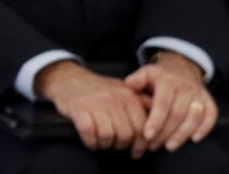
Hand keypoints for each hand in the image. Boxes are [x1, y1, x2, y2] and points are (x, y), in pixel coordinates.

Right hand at [35, 60, 149, 150]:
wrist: (67, 78)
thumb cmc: (97, 88)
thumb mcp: (122, 89)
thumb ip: (141, 101)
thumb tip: (160, 116)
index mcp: (127, 95)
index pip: (142, 127)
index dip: (140, 144)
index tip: (137, 151)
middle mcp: (113, 99)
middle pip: (126, 134)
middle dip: (121, 145)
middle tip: (116, 144)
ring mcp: (95, 104)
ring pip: (108, 136)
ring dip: (105, 144)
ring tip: (103, 141)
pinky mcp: (78, 110)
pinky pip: (89, 133)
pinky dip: (91, 142)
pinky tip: (91, 141)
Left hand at [125, 51, 217, 156]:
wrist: (181, 68)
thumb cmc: (159, 76)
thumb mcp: (146, 73)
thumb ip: (137, 79)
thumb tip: (128, 85)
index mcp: (167, 81)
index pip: (162, 104)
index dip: (155, 121)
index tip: (147, 135)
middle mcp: (185, 87)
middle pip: (177, 114)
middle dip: (165, 132)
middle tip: (153, 145)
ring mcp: (199, 94)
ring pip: (193, 118)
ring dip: (182, 135)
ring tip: (169, 147)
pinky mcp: (209, 100)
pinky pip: (211, 116)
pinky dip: (204, 128)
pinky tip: (194, 139)